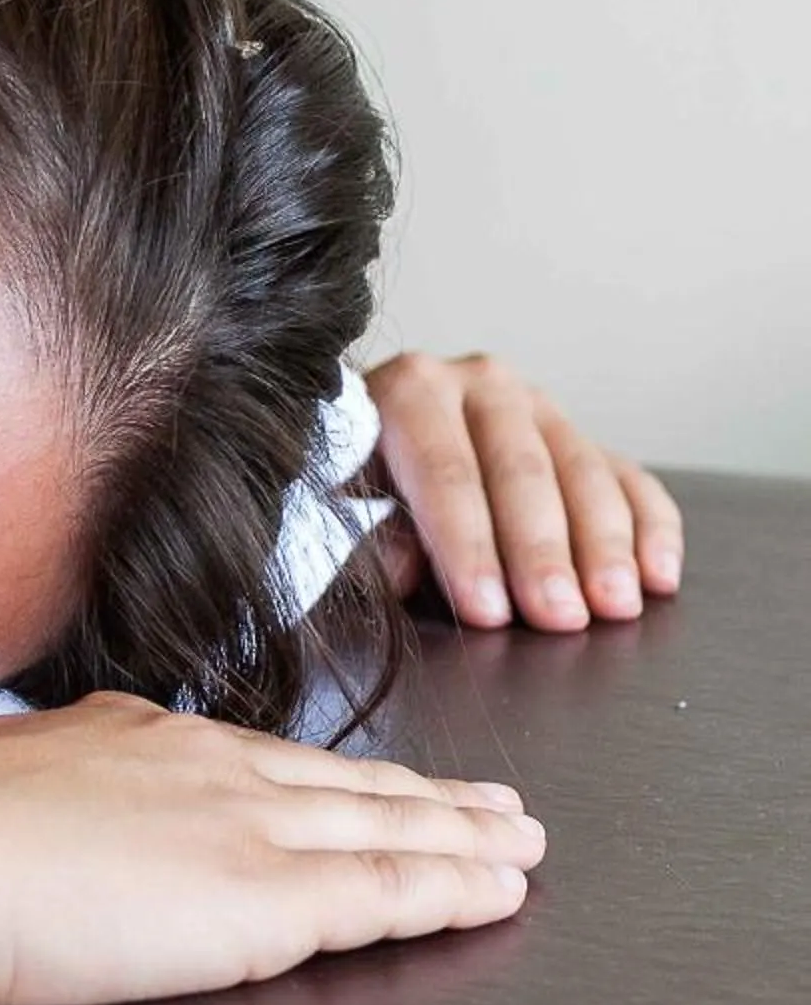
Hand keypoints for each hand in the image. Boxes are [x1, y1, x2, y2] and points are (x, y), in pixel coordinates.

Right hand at [0, 696, 540, 1004]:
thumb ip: (41, 783)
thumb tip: (37, 797)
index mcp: (131, 734)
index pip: (258, 759)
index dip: (330, 774)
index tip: (373, 780)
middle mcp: (200, 763)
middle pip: (342, 783)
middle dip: (428, 797)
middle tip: (496, 805)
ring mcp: (238, 825)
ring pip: (384, 827)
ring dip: (463, 838)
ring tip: (520, 845)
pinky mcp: (262, 898)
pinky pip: (384, 891)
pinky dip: (452, 888)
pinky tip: (495, 891)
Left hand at [363, 351, 682, 631]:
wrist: (376, 434)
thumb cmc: (357, 479)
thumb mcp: (345, 499)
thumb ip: (372, 532)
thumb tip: (402, 571)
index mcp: (412, 390)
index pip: (445, 472)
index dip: (466, 546)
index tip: (485, 611)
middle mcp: (482, 385)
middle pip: (521, 472)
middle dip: (542, 553)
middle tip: (559, 618)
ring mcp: (539, 406)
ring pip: (583, 473)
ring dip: (604, 546)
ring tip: (615, 607)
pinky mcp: (584, 436)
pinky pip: (631, 479)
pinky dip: (652, 527)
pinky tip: (659, 576)